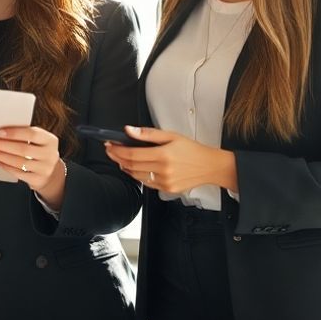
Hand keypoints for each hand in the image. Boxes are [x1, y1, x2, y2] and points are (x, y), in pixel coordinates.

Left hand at [0, 126, 65, 208]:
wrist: (50, 173)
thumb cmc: (38, 152)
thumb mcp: (38, 142)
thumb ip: (23, 135)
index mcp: (50, 140)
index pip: (32, 134)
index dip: (15, 133)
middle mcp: (49, 154)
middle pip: (23, 149)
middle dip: (1, 145)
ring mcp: (44, 168)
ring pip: (19, 162)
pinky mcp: (37, 179)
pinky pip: (18, 173)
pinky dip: (5, 166)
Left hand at [105, 125, 237, 194]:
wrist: (211, 166)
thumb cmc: (193, 150)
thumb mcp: (172, 136)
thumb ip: (148, 134)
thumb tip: (129, 130)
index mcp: (164, 155)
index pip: (132, 154)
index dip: (117, 150)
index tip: (109, 145)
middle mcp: (164, 170)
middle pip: (131, 166)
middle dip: (117, 158)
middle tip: (110, 151)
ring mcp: (165, 182)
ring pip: (136, 176)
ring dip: (125, 167)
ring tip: (120, 159)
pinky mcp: (167, 189)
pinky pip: (146, 183)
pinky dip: (137, 175)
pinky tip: (134, 168)